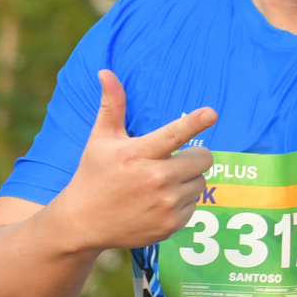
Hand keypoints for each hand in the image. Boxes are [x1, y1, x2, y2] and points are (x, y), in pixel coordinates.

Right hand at [44, 70, 215, 253]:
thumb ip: (111, 106)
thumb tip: (106, 71)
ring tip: (162, 183)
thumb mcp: (101, 139)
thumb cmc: (94, 175)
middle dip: (193, 157)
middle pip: (203, 159)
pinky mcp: (172, 225)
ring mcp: (165, 205)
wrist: (84, 223)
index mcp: (137, 154)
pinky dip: (183, 201)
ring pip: (201, 182)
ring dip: (189, 179)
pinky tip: (160, 202)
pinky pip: (195, 204)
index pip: (173, 135)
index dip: (194, 122)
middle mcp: (154, 180)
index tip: (212, 113)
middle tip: (172, 160)